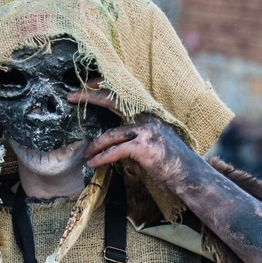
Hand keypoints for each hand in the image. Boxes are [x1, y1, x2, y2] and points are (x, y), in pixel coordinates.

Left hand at [68, 79, 197, 189]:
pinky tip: (92, 163)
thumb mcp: (155, 142)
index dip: (103, 87)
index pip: (123, 94)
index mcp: (149, 114)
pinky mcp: (143, 147)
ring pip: (110, 133)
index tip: (87, 86)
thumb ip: (137, 135)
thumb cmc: (172, 163)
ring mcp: (146, 130)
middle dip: (89, 96)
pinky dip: (101, 158)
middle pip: (112, 100)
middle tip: (70, 96)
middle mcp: (147, 117)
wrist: (191, 177)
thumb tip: (115, 137)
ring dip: (94, 145)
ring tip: (85, 153)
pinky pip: (114, 151)